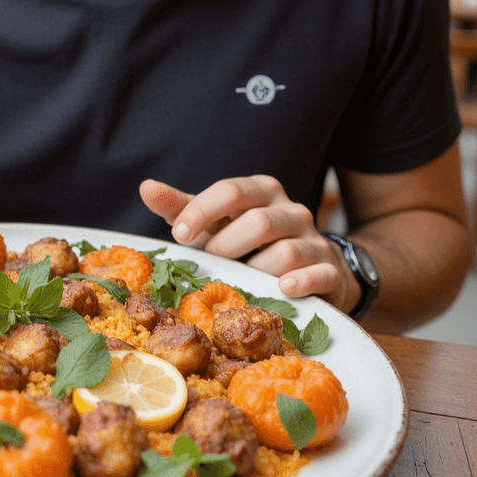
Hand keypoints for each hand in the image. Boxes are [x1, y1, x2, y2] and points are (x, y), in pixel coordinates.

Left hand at [139, 175, 359, 312]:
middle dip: (227, 247)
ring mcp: (313, 240)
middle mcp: (290, 210)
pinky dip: (300, 282)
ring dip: (255, 271)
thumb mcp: (216, 222)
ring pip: (286, 252)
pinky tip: (283, 289)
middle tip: (212, 263)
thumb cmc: (250, 242)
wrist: (310, 267)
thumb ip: (182, 207)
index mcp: (261, 191)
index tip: (179, 235)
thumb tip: (146, 187)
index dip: (203, 211)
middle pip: (259, 222)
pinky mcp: (330, 271)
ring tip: (242, 282)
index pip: (232, 190)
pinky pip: (319, 273)